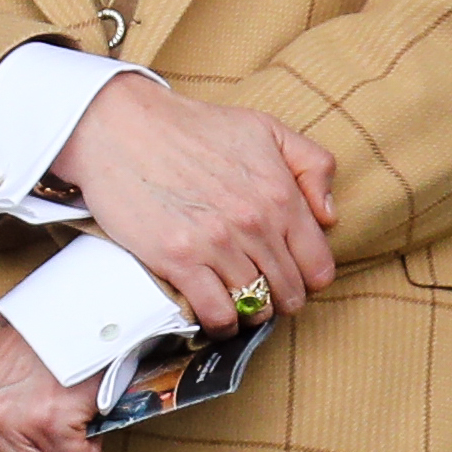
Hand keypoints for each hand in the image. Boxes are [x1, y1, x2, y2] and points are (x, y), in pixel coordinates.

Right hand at [52, 76, 336, 333]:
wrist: (123, 128)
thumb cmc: (193, 128)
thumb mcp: (265, 128)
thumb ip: (312, 164)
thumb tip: (328, 216)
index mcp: (280, 194)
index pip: (318, 265)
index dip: (309, 278)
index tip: (294, 276)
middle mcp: (254, 223)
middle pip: (289, 292)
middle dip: (282, 297)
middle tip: (265, 291)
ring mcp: (216, 244)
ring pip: (255, 307)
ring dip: (252, 312)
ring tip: (241, 302)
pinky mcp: (179, 261)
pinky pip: (217, 314)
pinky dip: (223, 324)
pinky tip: (219, 315)